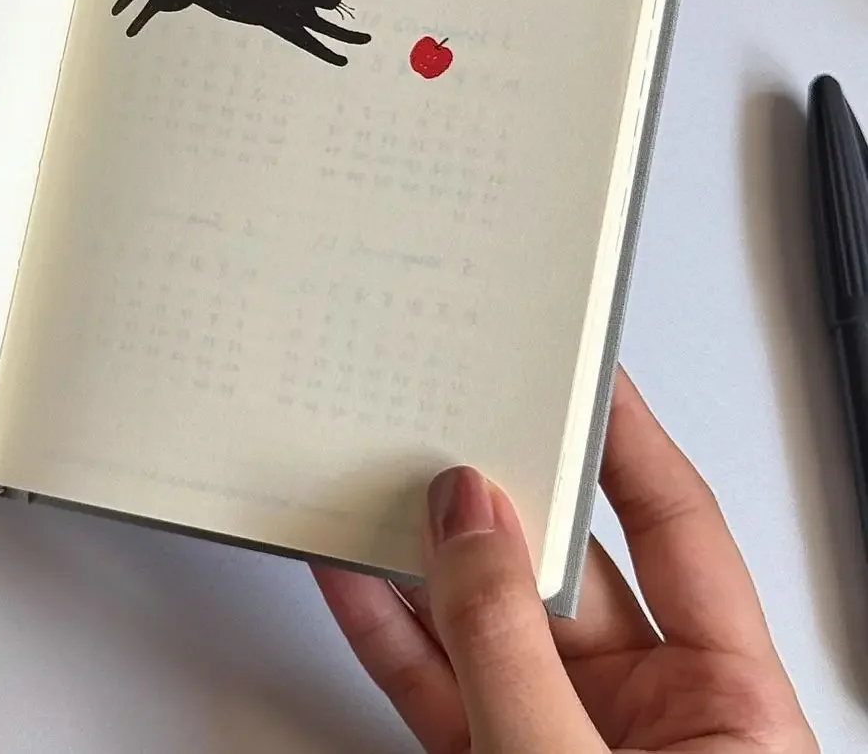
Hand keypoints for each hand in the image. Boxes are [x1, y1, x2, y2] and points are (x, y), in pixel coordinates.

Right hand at [315, 370, 817, 751]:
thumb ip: (511, 649)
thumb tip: (466, 521)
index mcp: (730, 710)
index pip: (675, 530)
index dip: (627, 438)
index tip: (579, 364)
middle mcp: (650, 720)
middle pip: (561, 572)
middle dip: (493, 499)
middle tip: (440, 419)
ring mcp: (563, 743)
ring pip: (483, 625)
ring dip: (420, 560)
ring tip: (365, 479)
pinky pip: (434, 682)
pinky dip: (386, 629)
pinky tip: (349, 572)